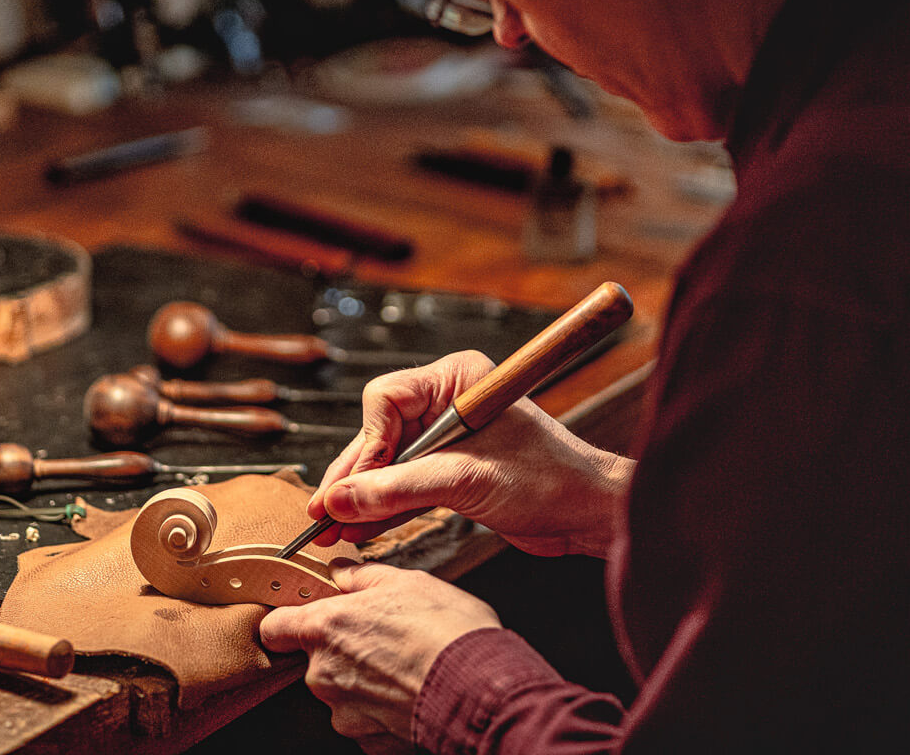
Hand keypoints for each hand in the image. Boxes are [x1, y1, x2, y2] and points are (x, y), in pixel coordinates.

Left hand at [260, 560, 499, 752]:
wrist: (480, 686)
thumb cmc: (445, 628)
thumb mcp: (406, 582)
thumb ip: (363, 577)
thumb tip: (341, 571)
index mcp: (325, 628)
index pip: (273, 628)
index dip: (286, 623)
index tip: (301, 621)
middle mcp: (324, 674)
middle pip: (315, 662)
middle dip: (343, 652)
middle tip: (383, 641)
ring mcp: (344, 713)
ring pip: (342, 694)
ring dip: (365, 684)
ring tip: (405, 669)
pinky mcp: (368, 741)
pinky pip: (367, 723)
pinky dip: (384, 713)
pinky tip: (412, 695)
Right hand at [309, 351, 633, 556]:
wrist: (589, 513)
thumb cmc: (548, 478)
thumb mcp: (465, 481)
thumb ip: (398, 489)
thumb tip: (339, 500)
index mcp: (455, 380)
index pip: (385, 400)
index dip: (366, 444)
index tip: (355, 485)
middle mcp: (447, 403)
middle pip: (379, 435)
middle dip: (353, 477)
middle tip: (320, 514)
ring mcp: (448, 439)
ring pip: (387, 465)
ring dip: (361, 498)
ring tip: (328, 529)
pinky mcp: (453, 472)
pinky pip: (404, 486)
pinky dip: (382, 507)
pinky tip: (356, 528)